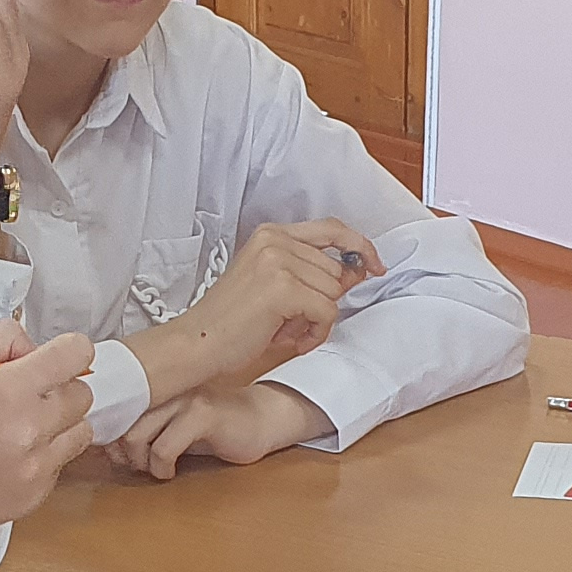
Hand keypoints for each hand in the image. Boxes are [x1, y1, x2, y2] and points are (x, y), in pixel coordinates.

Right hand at [0, 332, 98, 541]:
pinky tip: (8, 456)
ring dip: (58, 423)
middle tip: (24, 395)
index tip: (55, 358)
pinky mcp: (35, 496)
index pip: (76, 354)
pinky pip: (61, 464)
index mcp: (7, 391)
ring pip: (80, 430)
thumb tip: (34, 348)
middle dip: (59, 387)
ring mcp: (36, 468)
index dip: (67, 350)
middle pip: (83, 393)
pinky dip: (44, 456)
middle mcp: (30, 430)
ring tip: (19, 428)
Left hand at [107, 379, 327, 481]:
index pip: (115, 410)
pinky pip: (164, 447)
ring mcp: (185, 400)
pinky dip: (161, 467)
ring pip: (136, 435)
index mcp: (155, 389)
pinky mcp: (203, 416)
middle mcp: (166, 389)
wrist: (261, 421)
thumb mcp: (172, 429)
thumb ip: (142, 433)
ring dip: (141, 462)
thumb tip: (108, 449)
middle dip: (124, 454)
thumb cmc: (214, 429)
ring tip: (156, 469)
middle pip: (121, 425)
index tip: (118, 457)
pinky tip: (171, 471)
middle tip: (140, 466)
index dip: (110, 439)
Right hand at [151, 220, 382, 392]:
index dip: (359, 247)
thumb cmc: (230, 321)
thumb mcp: (271, 283)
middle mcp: (275, 241)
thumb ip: (309, 271)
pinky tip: (292, 339)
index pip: (332, 229)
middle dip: (324, 300)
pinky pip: (327, 312)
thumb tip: (355, 273)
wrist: (198, 342)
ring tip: (285, 328)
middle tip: (291, 320)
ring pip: (334, 293)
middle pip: (336, 270)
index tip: (374, 266)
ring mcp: (279, 262)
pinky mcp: (283, 288)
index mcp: (271, 234)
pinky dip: (315, 333)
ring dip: (317, 319)